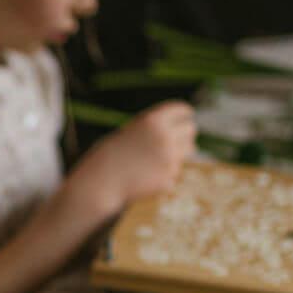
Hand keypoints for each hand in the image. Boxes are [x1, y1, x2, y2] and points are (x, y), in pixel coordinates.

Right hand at [71, 100, 195, 213]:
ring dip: (178, 153)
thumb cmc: (113, 155)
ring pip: (189, 151)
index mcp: (153, 121)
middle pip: (191, 129)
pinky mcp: (169, 178)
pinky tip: (147, 176)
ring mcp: (169, 159)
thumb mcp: (132, 132)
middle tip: (174, 139)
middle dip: (185, 133)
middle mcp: (164, 137)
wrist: (101, 182)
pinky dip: (166, 173)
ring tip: (154, 159)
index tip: (186, 116)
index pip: (182, 110)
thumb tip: (187, 134)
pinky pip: (176, 171)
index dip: (184, 113)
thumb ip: (157, 129)